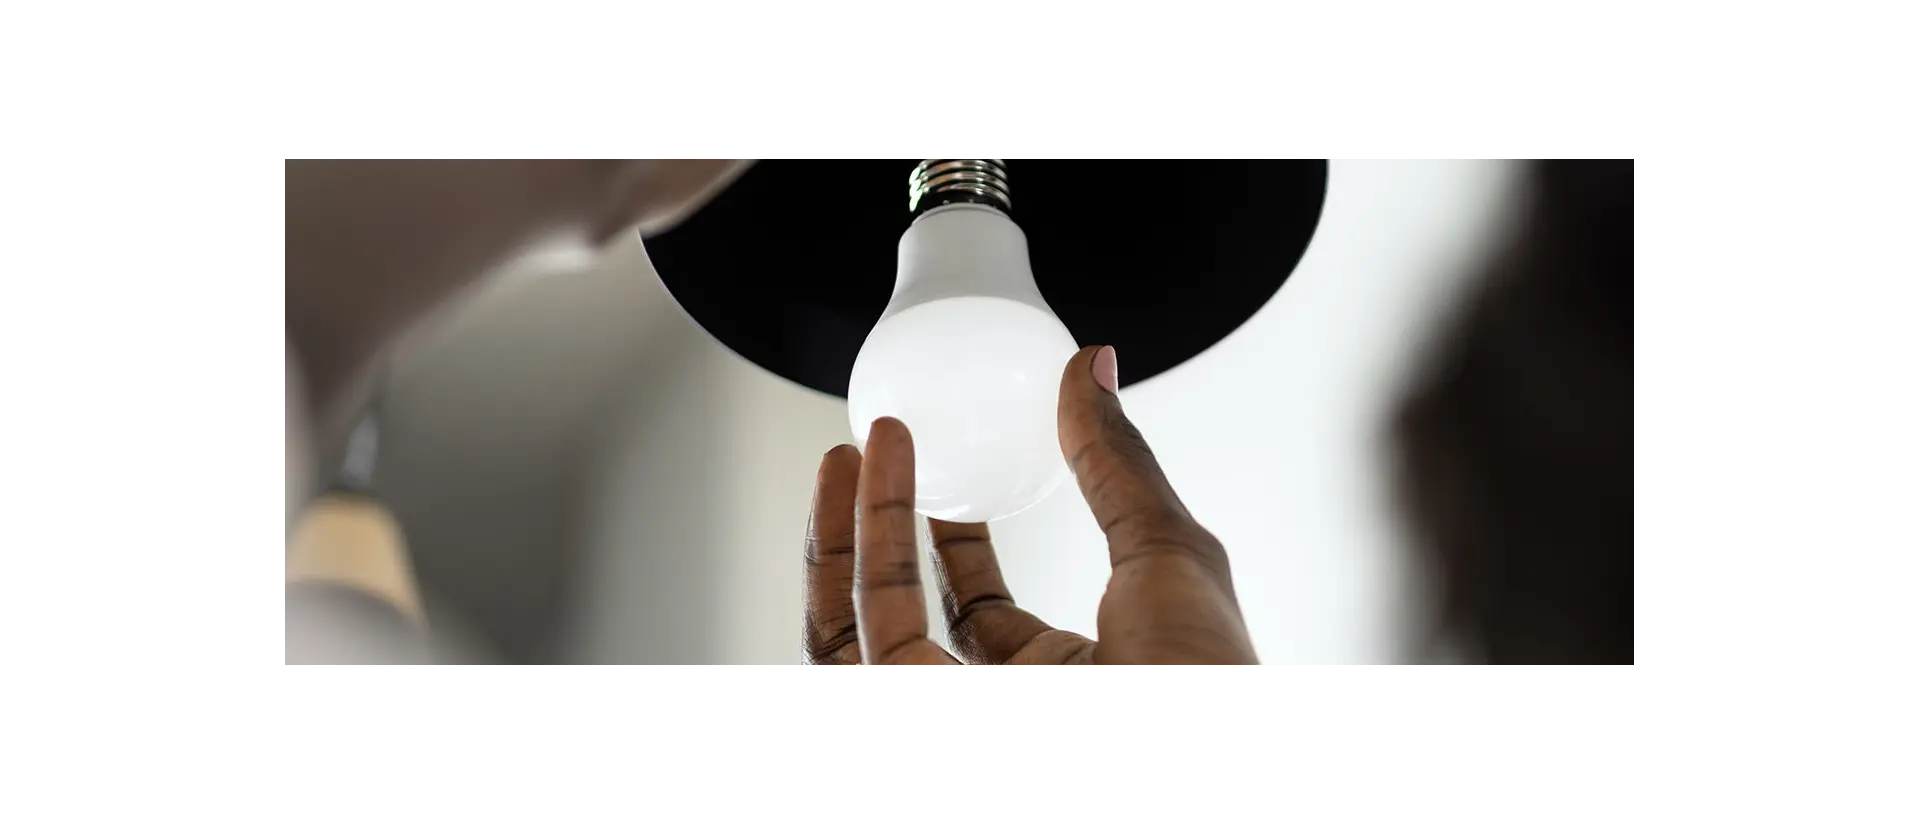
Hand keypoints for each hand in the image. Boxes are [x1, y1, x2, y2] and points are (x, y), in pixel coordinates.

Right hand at [802, 345, 1257, 668]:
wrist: (1180, 764)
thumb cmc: (1200, 685)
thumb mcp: (1170, 561)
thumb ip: (1117, 465)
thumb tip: (1093, 370)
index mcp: (1071, 676)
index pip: (991, 617)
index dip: (961, 546)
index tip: (946, 477)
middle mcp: (1000, 697)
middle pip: (907, 622)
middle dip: (878, 535)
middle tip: (875, 454)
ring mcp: (951, 704)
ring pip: (862, 629)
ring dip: (847, 534)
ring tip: (850, 452)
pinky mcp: (907, 704)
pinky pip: (854, 637)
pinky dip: (848, 548)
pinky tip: (856, 476)